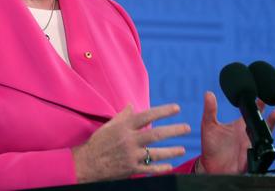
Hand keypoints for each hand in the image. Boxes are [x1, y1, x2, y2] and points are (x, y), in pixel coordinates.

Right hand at [72, 104, 190, 182]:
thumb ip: (122, 116)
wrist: (87, 163)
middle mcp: (129, 140)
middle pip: (156, 134)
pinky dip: (161, 168)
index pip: (148, 116)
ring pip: (156, 153)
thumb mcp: (108, 126)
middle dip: (174, 130)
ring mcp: (131, 156)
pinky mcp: (131, 169)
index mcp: (124, 127)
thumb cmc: (98, 142)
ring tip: (182, 149)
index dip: (163, 111)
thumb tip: (132, 105)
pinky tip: (170, 166)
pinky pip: (149, 169)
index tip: (177, 108)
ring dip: (172, 151)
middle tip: (187, 128)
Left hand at [198, 91, 274, 173]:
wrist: (211, 166)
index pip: (251, 111)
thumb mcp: (208, 125)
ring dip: (271, 125)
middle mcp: (247, 133)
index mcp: (239, 124)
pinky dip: (265, 143)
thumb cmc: (210, 145)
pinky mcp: (252, 155)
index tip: (262, 94)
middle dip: (270, 114)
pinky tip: (265, 137)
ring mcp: (251, 144)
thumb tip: (208, 94)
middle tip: (274, 103)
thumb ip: (210, 110)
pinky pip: (261, 150)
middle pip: (262, 122)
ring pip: (265, 134)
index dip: (258, 103)